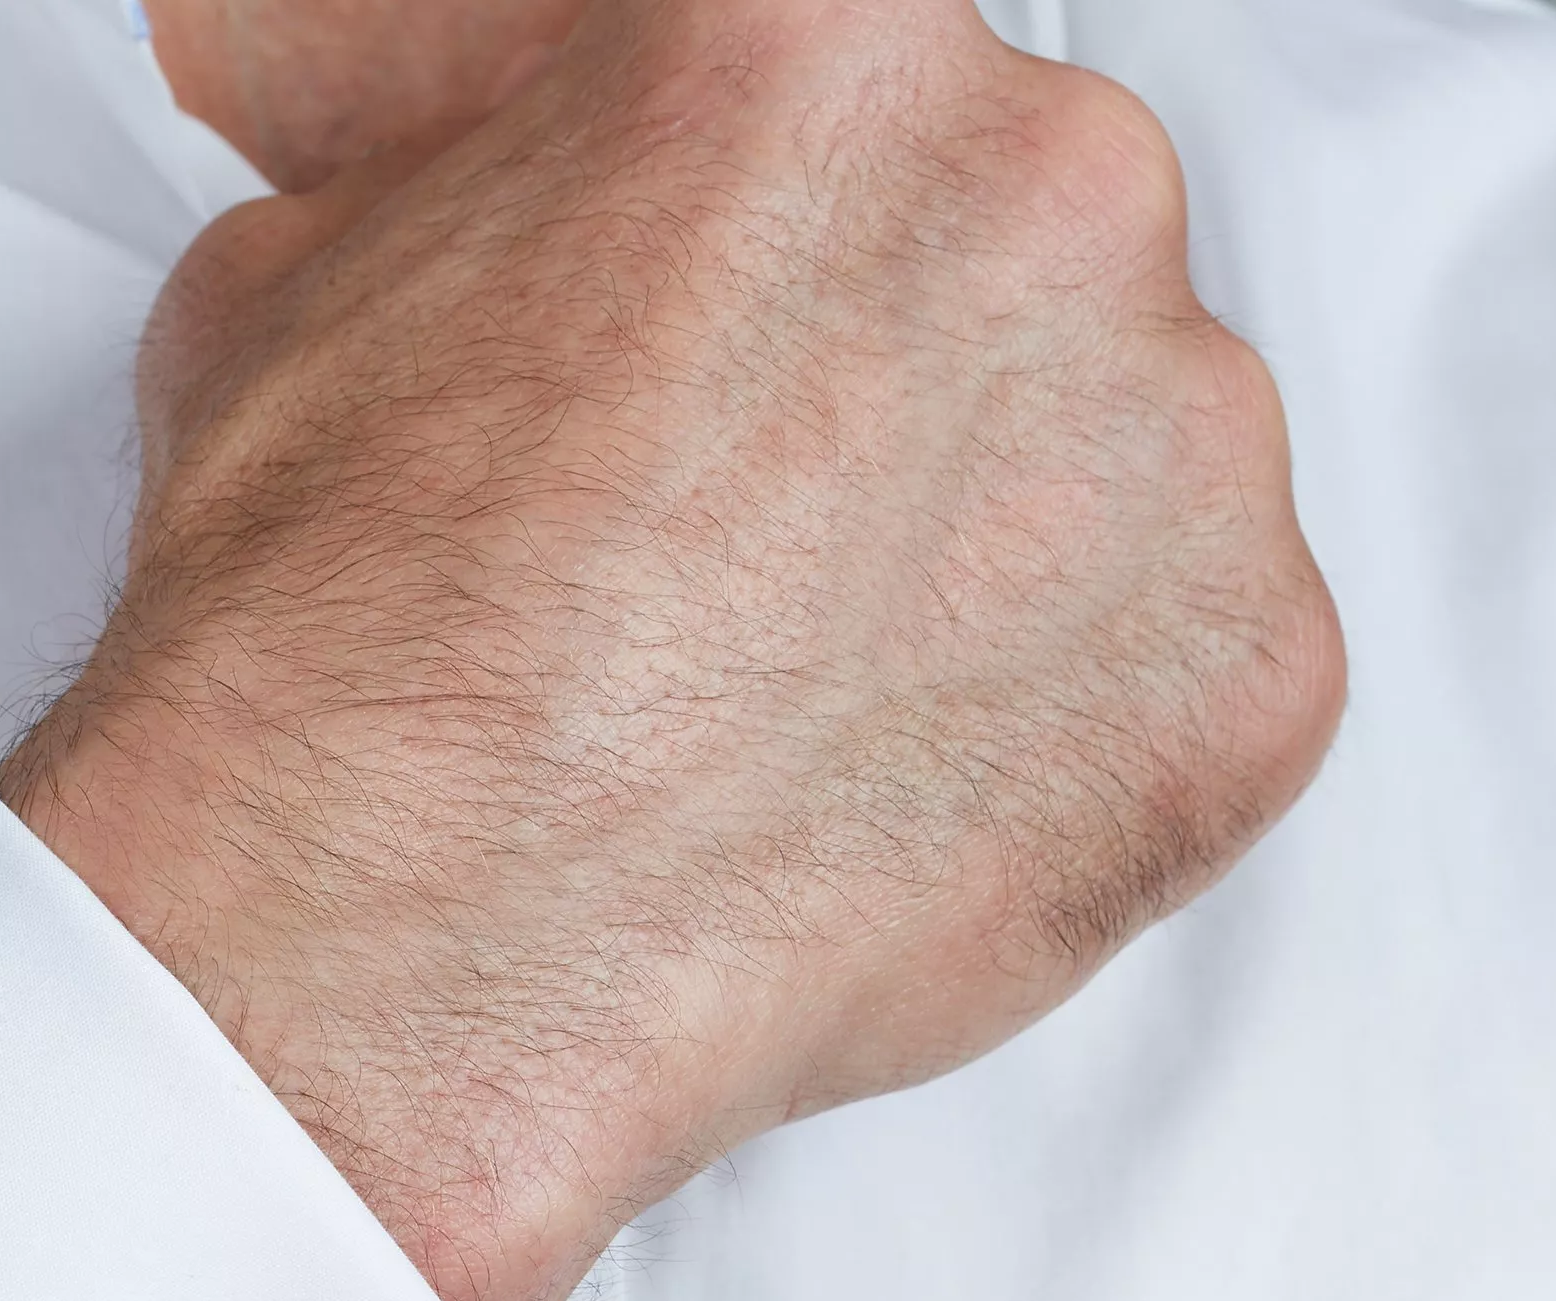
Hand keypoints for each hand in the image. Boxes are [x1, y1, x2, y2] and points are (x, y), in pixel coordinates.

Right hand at [0, 0, 1343, 1300]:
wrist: (387, 954)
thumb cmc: (339, 659)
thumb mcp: (307, 294)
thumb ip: (496, 215)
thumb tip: (508, 226)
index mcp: (833, 38)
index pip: (877, 115)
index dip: (800, 266)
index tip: (767, 360)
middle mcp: (1053, 187)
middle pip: (1032, 260)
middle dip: (915, 399)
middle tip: (773, 562)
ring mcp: (1183, 441)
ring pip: (1134, 470)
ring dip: (1013, 569)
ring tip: (818, 713)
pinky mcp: (1249, 679)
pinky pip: (1198, 679)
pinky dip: (1079, 748)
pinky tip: (902, 810)